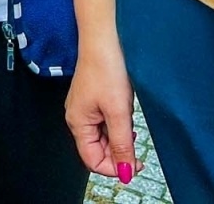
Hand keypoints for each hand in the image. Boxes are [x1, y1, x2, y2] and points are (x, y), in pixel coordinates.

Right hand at [66, 42, 138, 181]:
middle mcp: (77, 118)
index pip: (92, 161)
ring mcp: (84, 109)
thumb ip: (121, 145)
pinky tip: (125, 112)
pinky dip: (117, 124)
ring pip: (103, 137)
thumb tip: (124, 173)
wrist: (103, 40)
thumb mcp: (119, 112)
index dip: (114, 168)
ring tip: (129, 121)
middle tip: (136, 144)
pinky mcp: (92, 100)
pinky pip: (104, 123)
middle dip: (118, 151)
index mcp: (78, 124)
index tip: (134, 164)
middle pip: (97, 150)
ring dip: (119, 136)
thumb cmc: (106, 70)